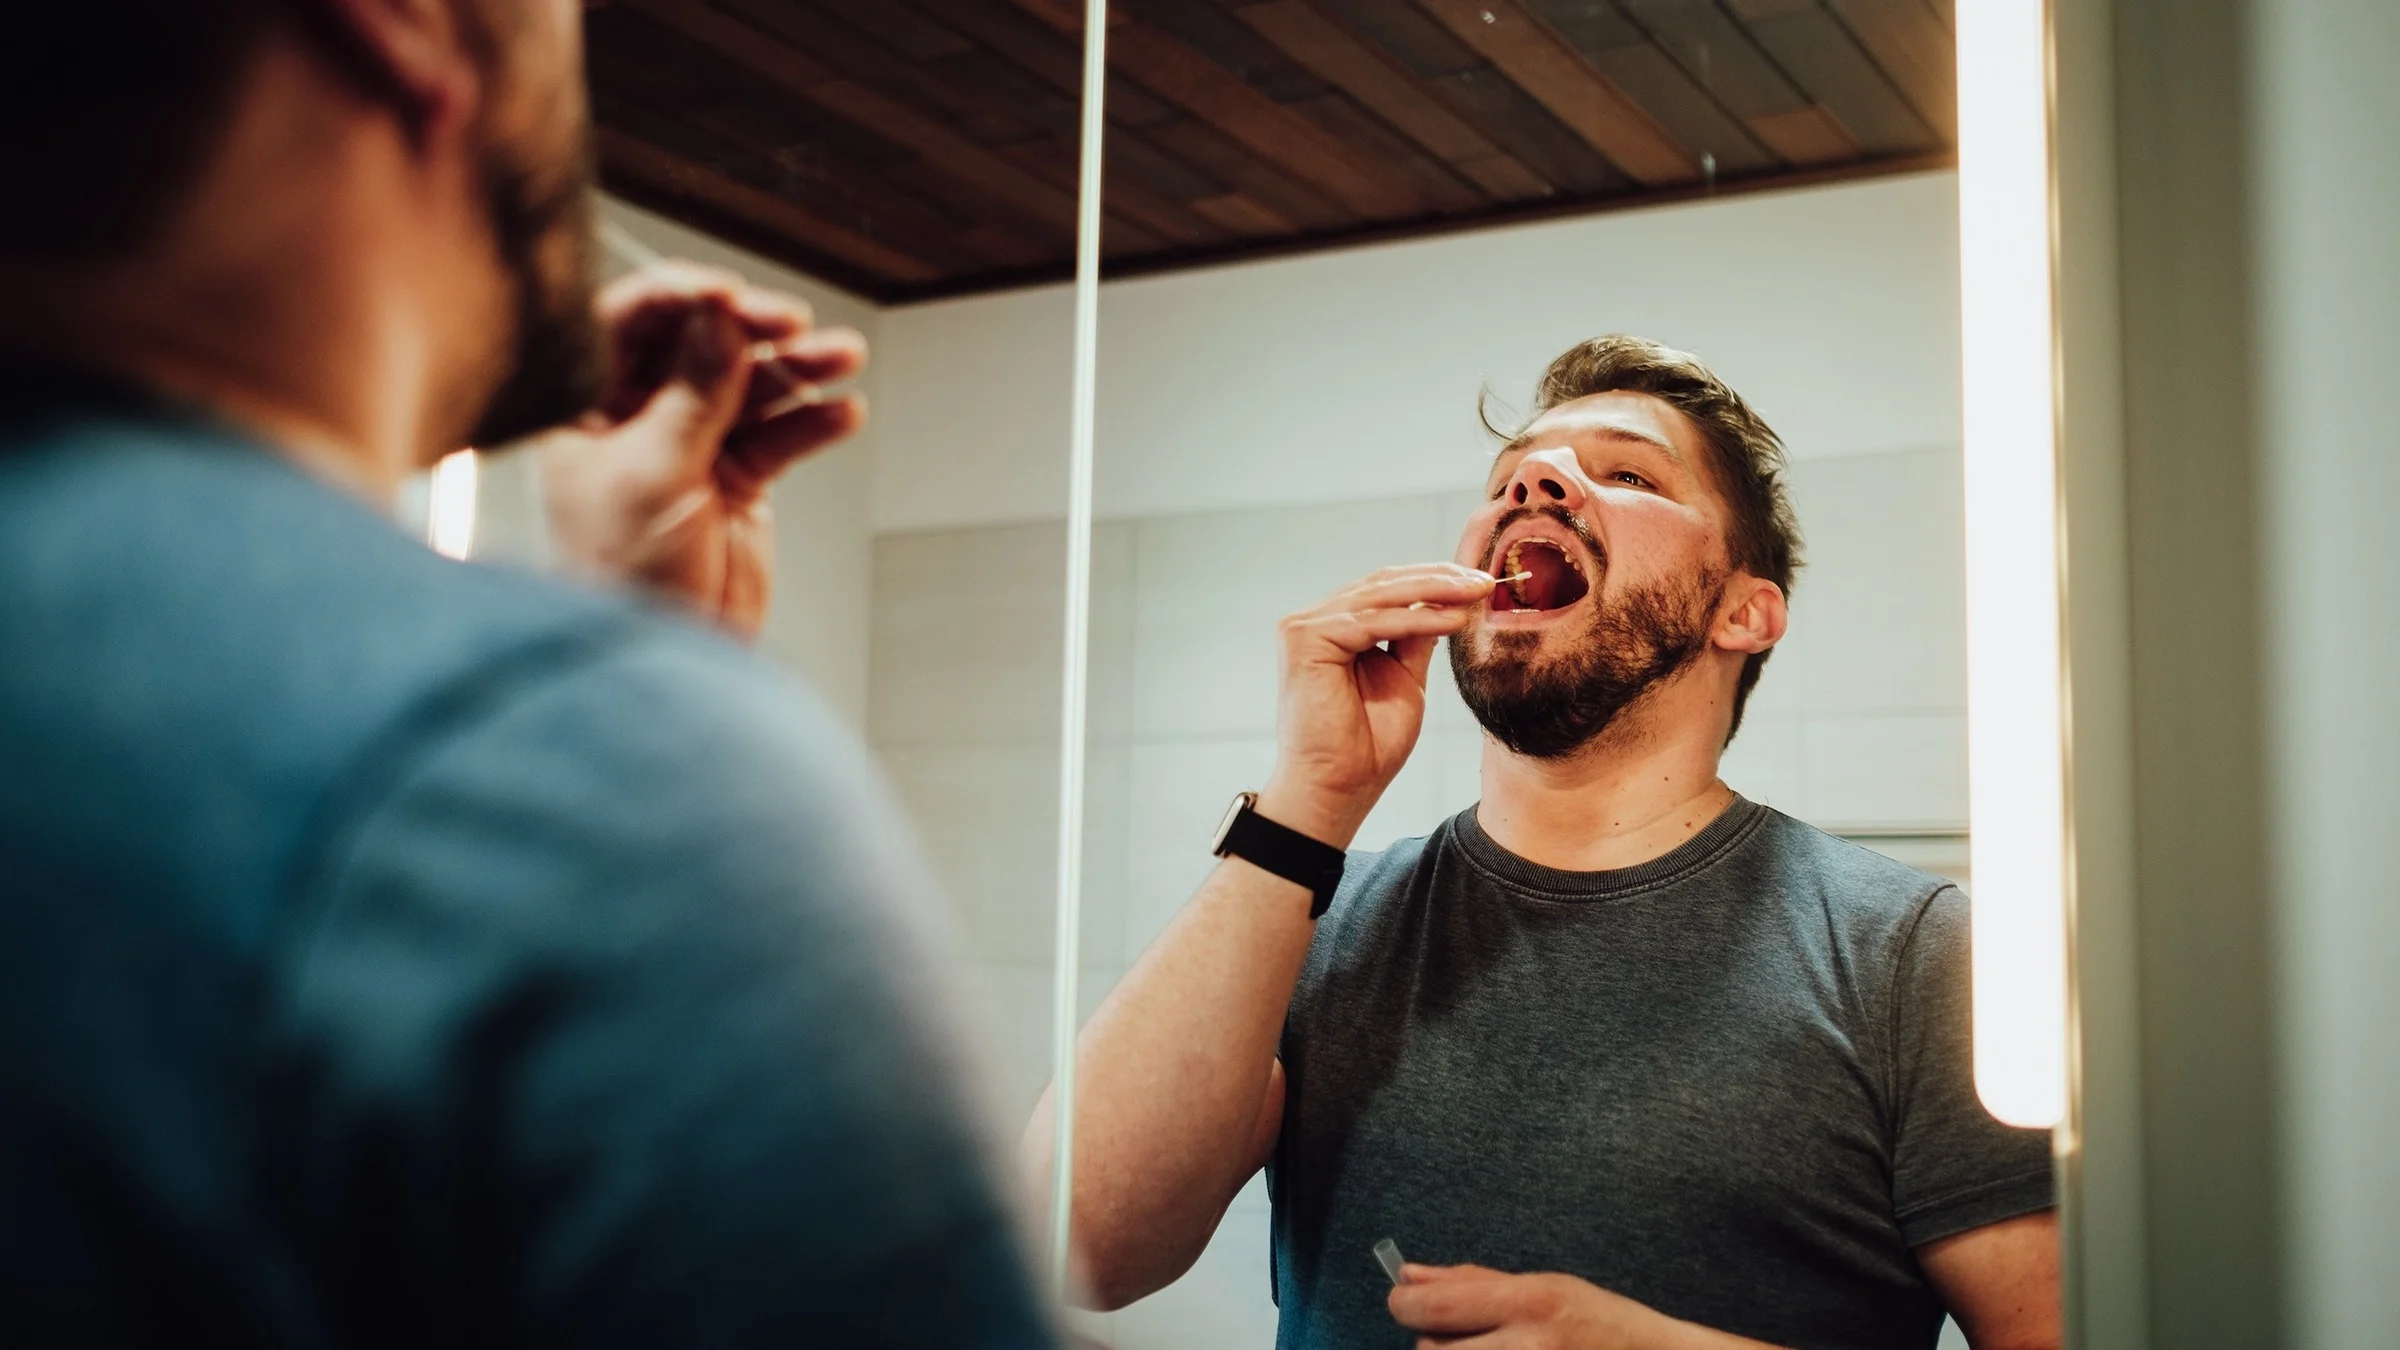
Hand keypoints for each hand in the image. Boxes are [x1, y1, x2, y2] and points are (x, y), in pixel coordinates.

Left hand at [531, 261, 866, 637]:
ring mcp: (691, 447)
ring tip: (841, 358)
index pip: (627, 322)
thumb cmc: (620, 578)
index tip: (727, 293)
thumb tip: (718, 323)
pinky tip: (841, 413)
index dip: (679, 297)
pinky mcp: (736, 480)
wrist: (664, 654)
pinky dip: (813, 422)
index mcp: (588, 406)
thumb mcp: (652, 474)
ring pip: (749, 385)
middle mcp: (637, 418)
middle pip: (699, 344)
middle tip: (793, 323)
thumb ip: (692, 395)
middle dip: (750, 329)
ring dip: (798, 369)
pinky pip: (780, 434)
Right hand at [1256, 564, 1494, 846]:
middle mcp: (1313, 623)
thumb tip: (1447, 602)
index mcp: (1333, 630)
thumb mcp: (1405, 680)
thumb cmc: (1368, 746)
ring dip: (1435, 591)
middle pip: (1383, 585)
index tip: (1479, 585)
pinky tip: (1453, 620)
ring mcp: (1304, 628)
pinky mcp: (1304, 639)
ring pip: (1379, 596)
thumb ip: (1416, 639)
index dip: (1433, 582)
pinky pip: (1372, 621)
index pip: (1385, 590)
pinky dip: (1417, 618)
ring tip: (1478, 593)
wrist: (1340, 788)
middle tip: (1485, 582)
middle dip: (1439, 579)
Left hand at [1388, 1265, 1710, 1349]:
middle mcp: (1527, 1347)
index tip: (1406, 1304)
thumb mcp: (1547, 1287)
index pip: (1433, 1307)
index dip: (1405, 1306)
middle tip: (1467, 1340)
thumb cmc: (1607, 1327)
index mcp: (1531, 1303)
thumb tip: (1408, 1276)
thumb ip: (1473, 1283)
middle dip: (1435, 1344)